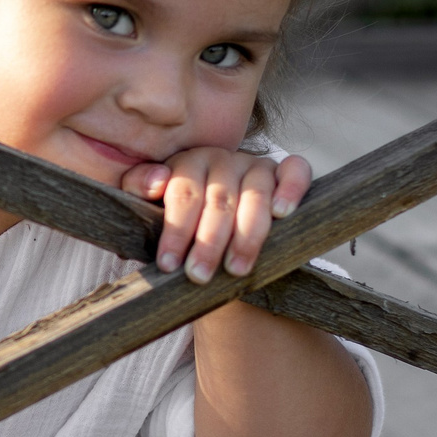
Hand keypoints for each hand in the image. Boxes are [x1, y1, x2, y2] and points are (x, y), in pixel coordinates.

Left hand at [122, 148, 312, 283]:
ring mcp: (256, 164)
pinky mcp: (285, 171)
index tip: (168, 264)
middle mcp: (223, 160)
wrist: (222, 237)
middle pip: (218, 199)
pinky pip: (295, 172)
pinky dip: (291, 189)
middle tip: (199, 276)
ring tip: (236, 269)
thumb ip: (141, 188)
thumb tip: (156, 181)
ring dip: (247, 235)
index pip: (183, 194)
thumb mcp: (152, 208)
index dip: (176, 231)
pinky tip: (282, 213)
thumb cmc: (184, 223)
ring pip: (255, 195)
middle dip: (208, 242)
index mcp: (188, 163)